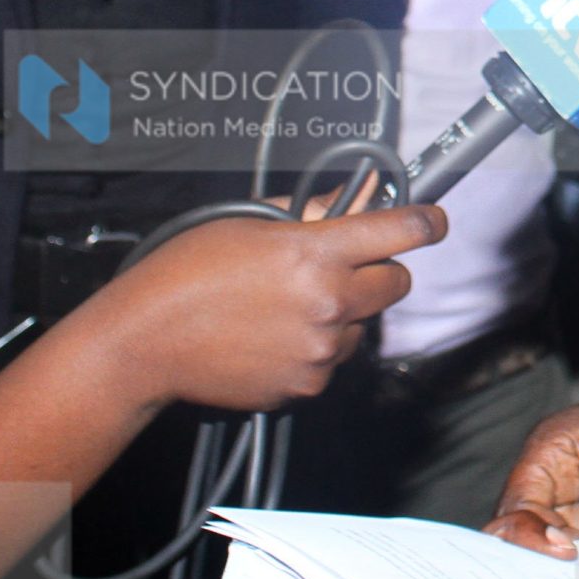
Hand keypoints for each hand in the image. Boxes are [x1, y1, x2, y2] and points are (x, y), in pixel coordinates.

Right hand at [83, 205, 445, 413]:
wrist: (145, 342)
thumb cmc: (186, 272)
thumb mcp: (248, 223)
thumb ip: (313, 210)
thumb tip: (360, 193)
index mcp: (315, 252)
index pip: (402, 230)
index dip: (426, 221)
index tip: (434, 220)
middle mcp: (328, 302)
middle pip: (397, 283)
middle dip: (379, 271)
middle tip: (346, 268)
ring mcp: (321, 349)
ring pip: (364, 324)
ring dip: (344, 313)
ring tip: (289, 307)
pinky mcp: (307, 384)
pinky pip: (334, 360)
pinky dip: (317, 349)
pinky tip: (275, 337)